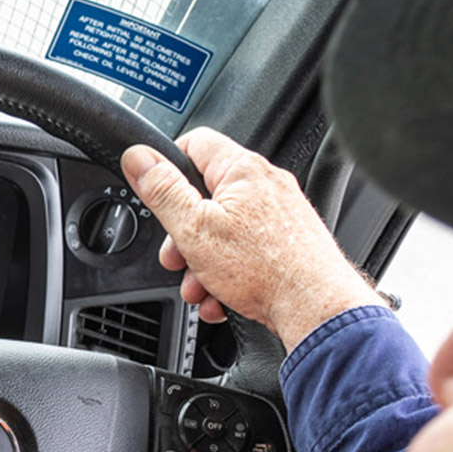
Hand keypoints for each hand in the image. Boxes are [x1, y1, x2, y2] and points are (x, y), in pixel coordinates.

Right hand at [120, 127, 379, 351]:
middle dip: (183, 235)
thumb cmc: (265, 269)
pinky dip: (228, 277)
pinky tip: (223, 299)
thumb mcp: (195, 228)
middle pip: (204, 198)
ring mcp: (279, 215)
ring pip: (222, 233)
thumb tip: (138, 158)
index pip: (195, 143)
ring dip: (202, 265)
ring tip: (202, 288)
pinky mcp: (287, 244)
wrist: (314, 308)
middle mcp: (265, 185)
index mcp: (242, 170)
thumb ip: (163, 191)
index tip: (153, 192)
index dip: (167, 166)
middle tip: (177, 257)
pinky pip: (245, 254)